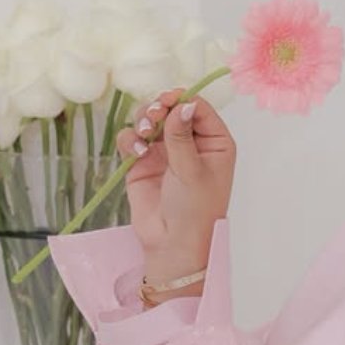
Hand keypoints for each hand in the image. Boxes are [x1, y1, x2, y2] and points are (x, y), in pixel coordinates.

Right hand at [115, 88, 236, 282]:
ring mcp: (165, 152)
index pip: (198, 108)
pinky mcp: (142, 162)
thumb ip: (182, 135)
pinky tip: (136, 153)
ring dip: (143, 121)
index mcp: (214, 143)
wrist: (172, 244)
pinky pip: (131, 139)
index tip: (167, 101)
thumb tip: (183, 103)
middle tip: (153, 117)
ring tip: (145, 134)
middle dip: (159, 108)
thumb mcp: (192, 171)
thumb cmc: (194, 211)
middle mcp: (190, 143)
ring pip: (149, 120)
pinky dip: (130, 140)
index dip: (182, 99)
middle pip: (171, 108)